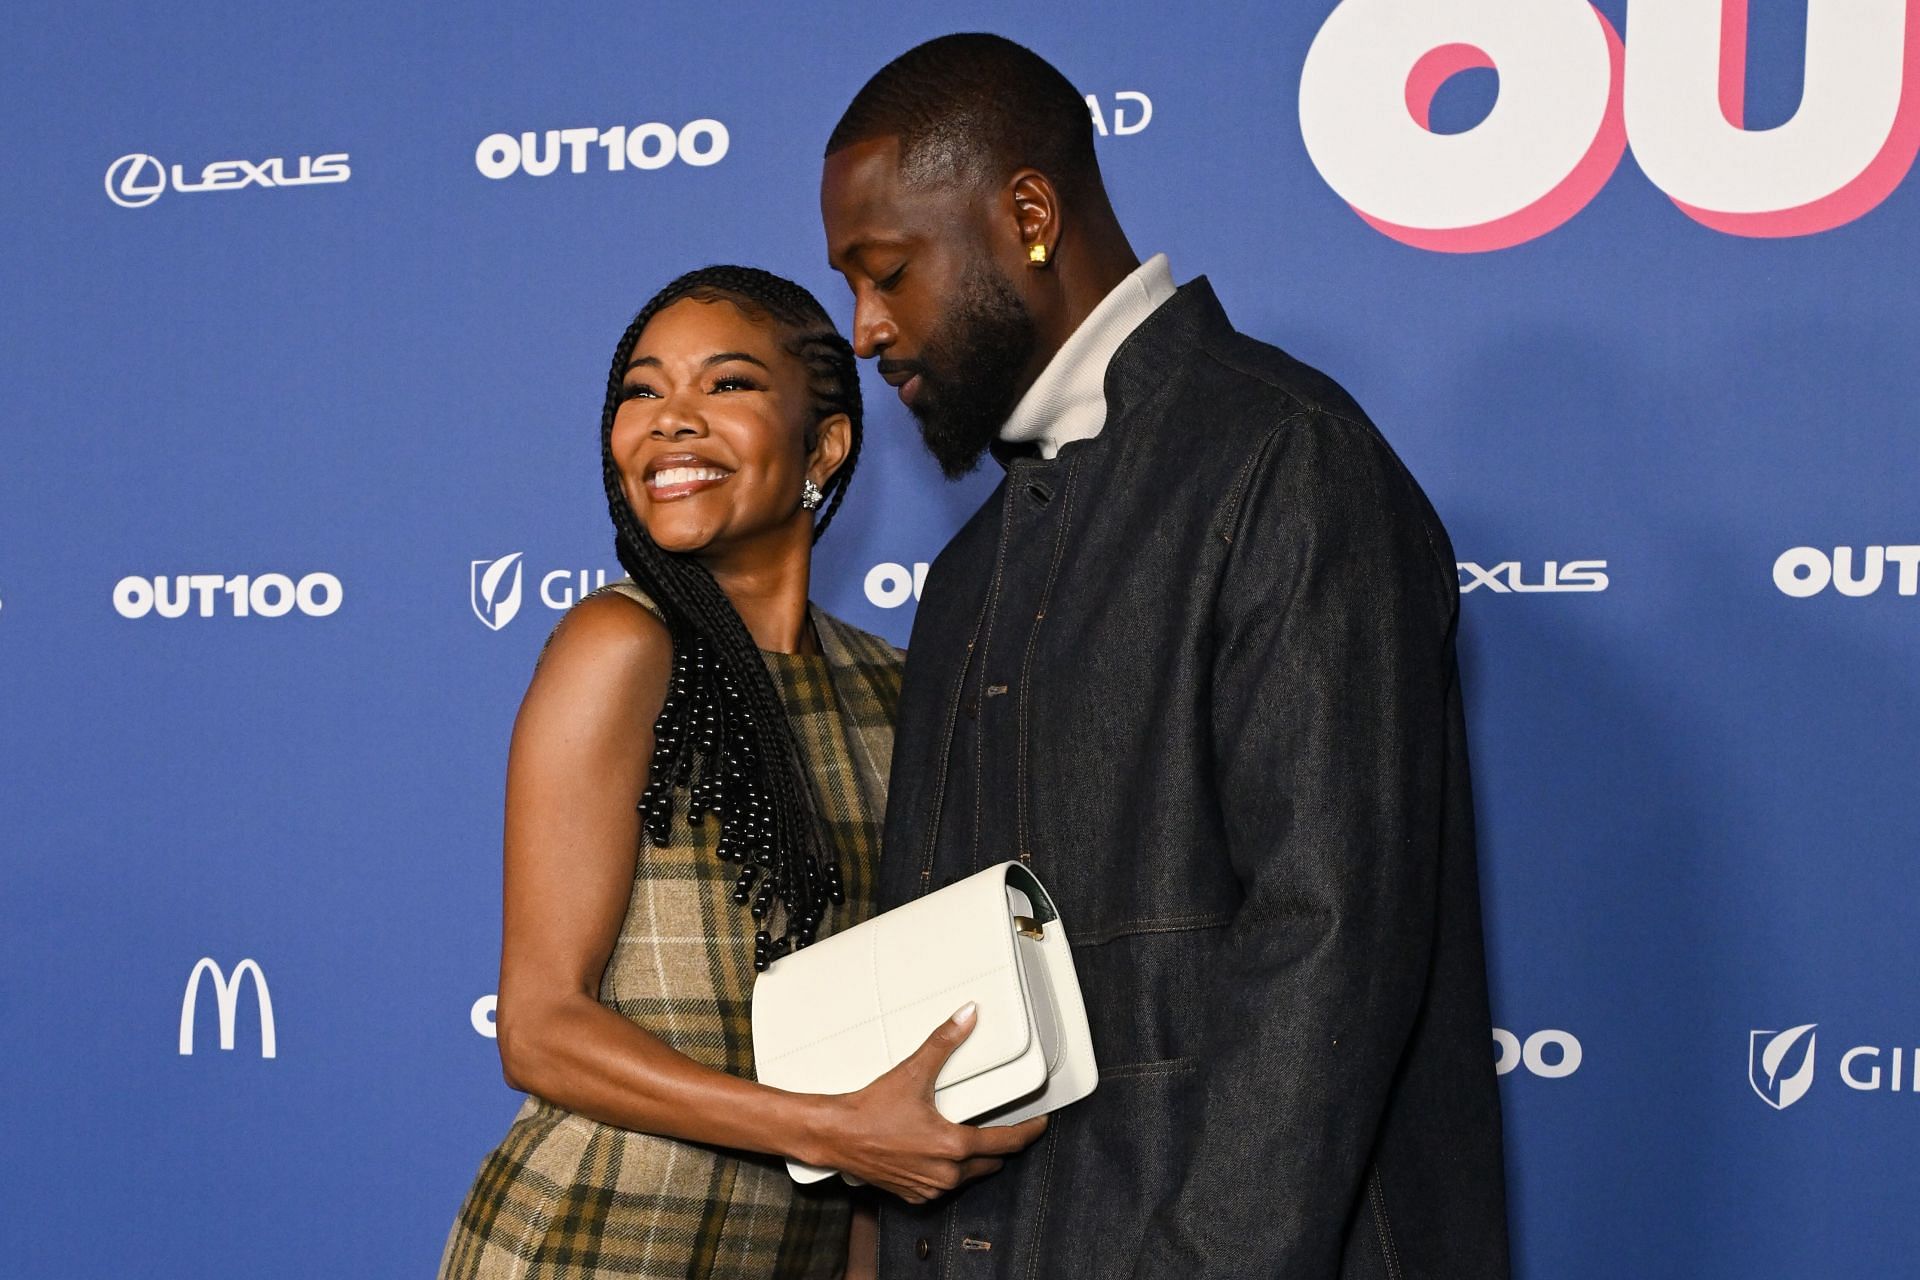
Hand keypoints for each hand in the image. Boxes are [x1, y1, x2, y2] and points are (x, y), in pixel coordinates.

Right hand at [807, 1003, 1048, 1202]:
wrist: (837, 1135)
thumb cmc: (871, 1109)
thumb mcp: (913, 1072)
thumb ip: (944, 1042)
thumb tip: (967, 1015)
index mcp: (953, 1146)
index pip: (1007, 1143)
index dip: (1028, 1132)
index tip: (1040, 1123)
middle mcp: (946, 1174)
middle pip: (991, 1162)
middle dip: (1001, 1146)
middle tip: (1004, 1126)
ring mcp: (930, 1188)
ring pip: (968, 1177)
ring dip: (973, 1160)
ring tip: (971, 1137)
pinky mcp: (914, 1195)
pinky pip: (944, 1186)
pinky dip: (948, 1171)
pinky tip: (940, 1153)